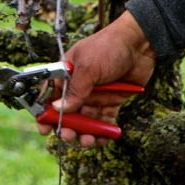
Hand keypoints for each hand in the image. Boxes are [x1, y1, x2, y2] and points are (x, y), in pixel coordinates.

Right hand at [37, 10, 155, 145]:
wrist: (139, 44)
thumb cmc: (108, 47)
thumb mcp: (87, 67)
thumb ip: (74, 90)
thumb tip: (58, 108)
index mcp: (67, 75)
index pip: (51, 97)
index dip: (46, 114)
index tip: (45, 128)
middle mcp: (79, 87)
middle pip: (68, 113)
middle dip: (67, 127)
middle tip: (69, 135)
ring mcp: (95, 95)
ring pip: (86, 120)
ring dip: (85, 133)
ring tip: (88, 141)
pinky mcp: (112, 101)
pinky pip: (105, 120)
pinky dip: (104, 131)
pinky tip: (103, 139)